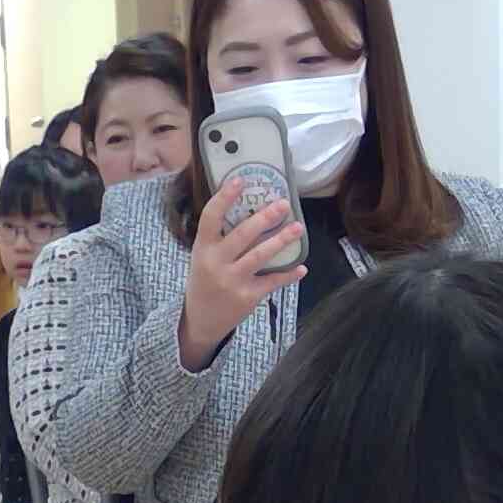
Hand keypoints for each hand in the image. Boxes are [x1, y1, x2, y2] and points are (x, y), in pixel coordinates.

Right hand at [178, 176, 307, 370]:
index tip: (240, 180)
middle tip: (283, 204)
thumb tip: (248, 208)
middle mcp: (215, 263)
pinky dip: (288, 274)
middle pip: (242, 234)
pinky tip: (300, 267)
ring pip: (260, 256)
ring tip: (298, 228)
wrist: (201, 322)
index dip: (224, 197)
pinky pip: (272, 281)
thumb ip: (219, 238)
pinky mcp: (247, 297)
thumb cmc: (205, 281)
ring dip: (282, 240)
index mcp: (202, 248)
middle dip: (265, 218)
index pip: (210, 217)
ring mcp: (232, 281)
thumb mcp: (203, 258)